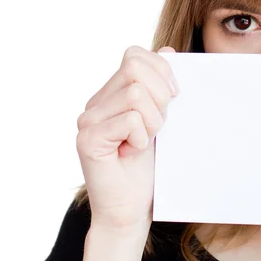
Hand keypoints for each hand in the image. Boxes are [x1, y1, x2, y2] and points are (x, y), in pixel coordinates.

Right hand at [76, 45, 178, 231]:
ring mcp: (88, 120)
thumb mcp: (163, 118)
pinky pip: (130, 120)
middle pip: (136, 67)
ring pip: (136, 93)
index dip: (162, 71)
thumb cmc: (150, 166)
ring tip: (144, 143)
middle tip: (157, 127)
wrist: (134, 209)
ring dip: (154, 122)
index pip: (136, 54)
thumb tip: (169, 50)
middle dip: (160, 96)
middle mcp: (95, 102)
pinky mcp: (87, 139)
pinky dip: (142, 137)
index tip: (173, 98)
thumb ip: (162, 86)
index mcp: (112, 93)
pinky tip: (132, 153)